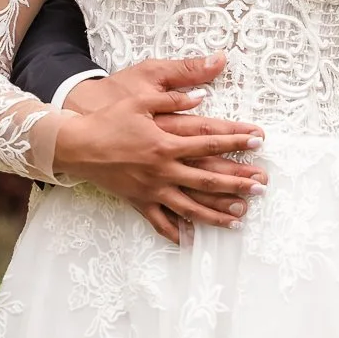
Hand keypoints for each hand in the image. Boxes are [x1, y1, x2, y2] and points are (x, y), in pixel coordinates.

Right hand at [53, 55, 267, 243]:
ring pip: (191, 206)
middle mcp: (163, 169)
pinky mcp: (138, 201)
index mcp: (166, 142)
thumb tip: (201, 96)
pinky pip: (160, 222)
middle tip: (262, 186)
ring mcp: (152, 189)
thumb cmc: (108, 118)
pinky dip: (176, 233)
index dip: (236, 140)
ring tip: (240, 216)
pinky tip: (191, 241)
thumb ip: (173, 98)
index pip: (210, 141)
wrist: (76, 144)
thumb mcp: (140, 97)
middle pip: (208, 178)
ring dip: (217, 212)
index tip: (258, 141)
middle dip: (238, 182)